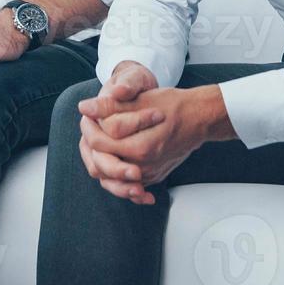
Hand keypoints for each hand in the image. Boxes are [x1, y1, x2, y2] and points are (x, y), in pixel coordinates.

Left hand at [77, 70, 231, 204]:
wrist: (199, 118)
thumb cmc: (173, 105)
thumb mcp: (140, 100)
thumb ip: (110, 106)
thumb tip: (84, 107)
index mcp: (140, 147)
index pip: (99, 145)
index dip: (88, 128)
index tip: (87, 116)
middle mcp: (145, 166)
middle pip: (102, 166)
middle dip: (91, 147)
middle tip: (89, 128)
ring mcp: (150, 174)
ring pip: (112, 179)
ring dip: (101, 161)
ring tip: (96, 144)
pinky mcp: (154, 176)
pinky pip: (127, 184)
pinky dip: (116, 174)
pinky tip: (112, 159)